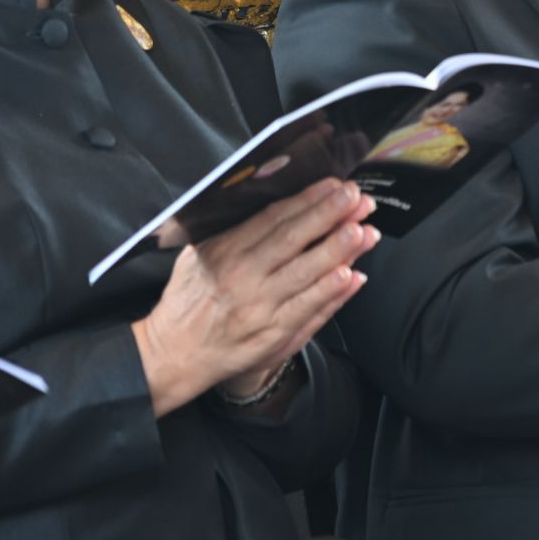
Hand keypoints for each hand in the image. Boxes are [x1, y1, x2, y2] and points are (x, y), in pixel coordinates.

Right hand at [133, 178, 380, 416]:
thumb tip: (277, 207)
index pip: (273, 218)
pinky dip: (330, 292)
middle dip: (329, 215)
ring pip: (305, 272)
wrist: (174, 353)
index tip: (334, 186)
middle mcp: (241, 274)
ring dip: (338, 250)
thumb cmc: (189, 300)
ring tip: (363, 231)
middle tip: (357, 199)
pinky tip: (350, 275)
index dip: (308, 200)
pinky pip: (306, 308)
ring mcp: (258, 305)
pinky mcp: (271, 333)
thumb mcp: (198, 255)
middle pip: (292, 239)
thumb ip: (233, 231)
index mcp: (224, 249)